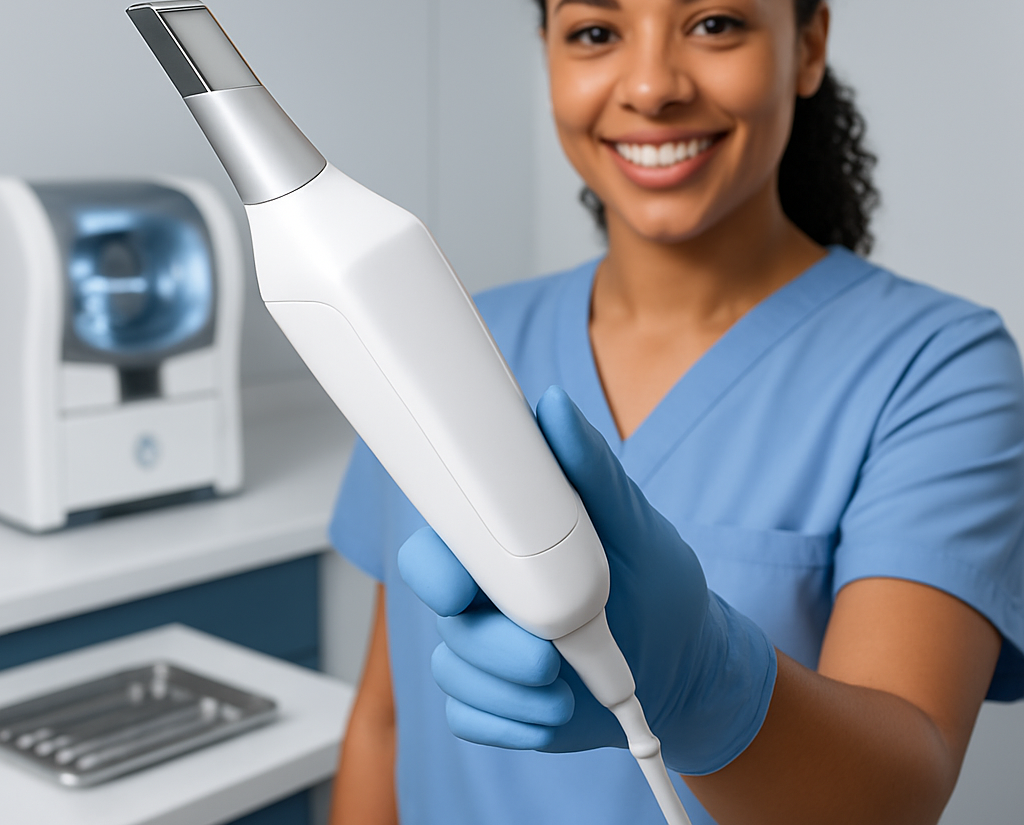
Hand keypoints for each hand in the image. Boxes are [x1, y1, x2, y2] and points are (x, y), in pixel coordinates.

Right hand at [398, 386, 775, 774]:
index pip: (437, 546)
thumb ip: (591, 468)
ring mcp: (484, 651)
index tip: (461, 589)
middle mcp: (484, 594)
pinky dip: (514, 724)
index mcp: (504, 546)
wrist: (686, 663)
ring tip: (568, 687)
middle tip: (545, 655)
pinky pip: (471, 719)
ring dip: (513, 690)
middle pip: (445, 618)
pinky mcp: (496, 702)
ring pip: (456, 672)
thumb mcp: (633, 521)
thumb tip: (554, 407)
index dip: (434, 568)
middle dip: (490, 644)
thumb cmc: (657, 581)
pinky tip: (555, 712)